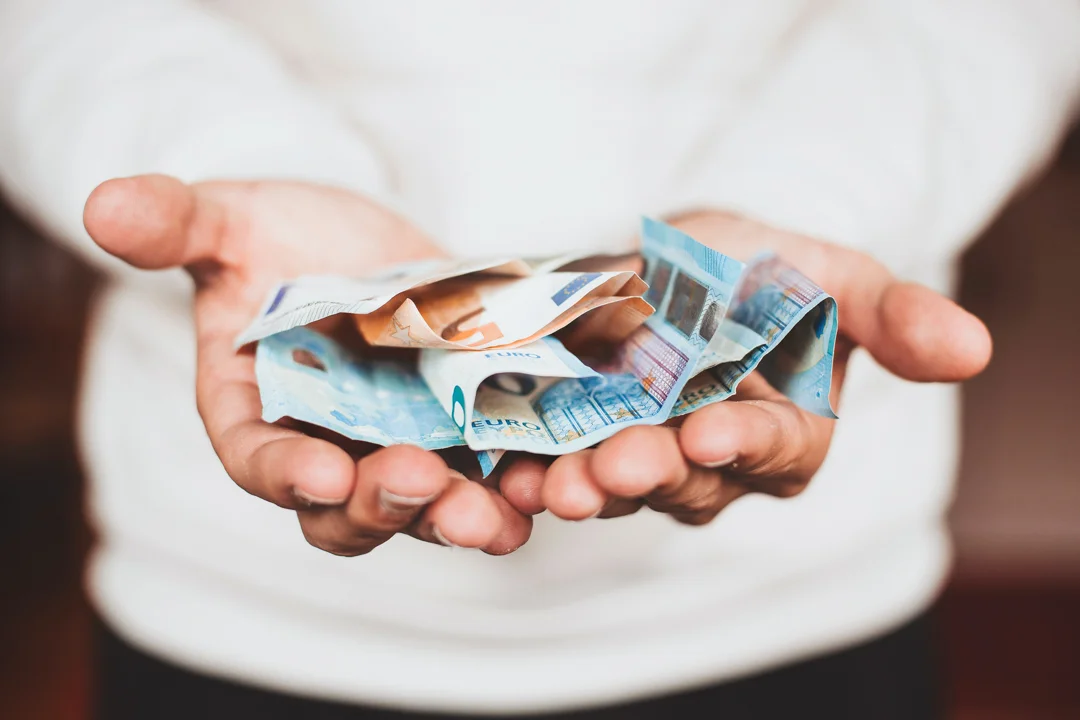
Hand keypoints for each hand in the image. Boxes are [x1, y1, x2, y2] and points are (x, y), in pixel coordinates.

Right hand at [84, 174, 530, 554]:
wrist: (359, 240)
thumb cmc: (279, 236)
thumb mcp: (231, 220)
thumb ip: (176, 222)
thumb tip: (103, 205)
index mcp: (255, 413)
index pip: (256, 458)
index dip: (283, 471)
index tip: (319, 472)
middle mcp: (326, 448)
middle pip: (345, 508)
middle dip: (382, 505)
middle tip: (420, 484)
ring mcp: (400, 447)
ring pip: (424, 509)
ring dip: (459, 519)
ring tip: (495, 519)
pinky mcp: (463, 430)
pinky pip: (487, 473)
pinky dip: (515, 487)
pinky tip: (548, 487)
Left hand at [498, 211, 992, 523]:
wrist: (672, 260)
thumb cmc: (762, 267)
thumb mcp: (826, 270)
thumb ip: (889, 312)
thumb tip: (974, 351)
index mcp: (786, 431)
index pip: (776, 451)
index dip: (746, 444)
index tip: (711, 430)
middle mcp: (714, 464)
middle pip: (686, 483)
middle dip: (650, 473)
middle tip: (610, 466)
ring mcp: (641, 459)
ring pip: (617, 489)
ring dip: (583, 487)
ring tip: (549, 482)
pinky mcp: (577, 445)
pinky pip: (555, 468)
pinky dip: (528, 473)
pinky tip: (503, 470)